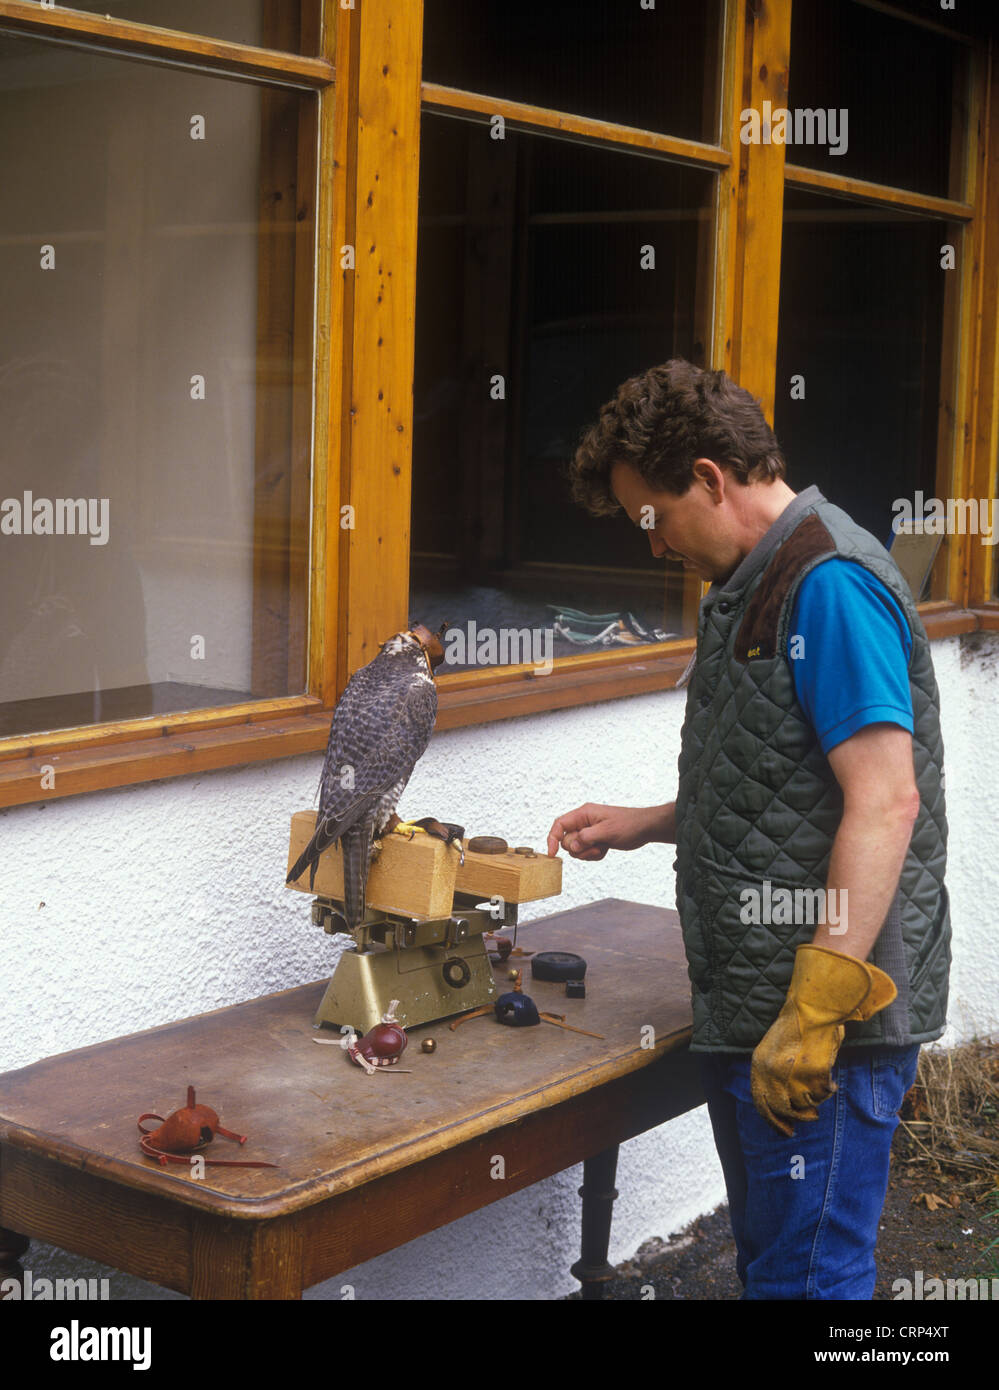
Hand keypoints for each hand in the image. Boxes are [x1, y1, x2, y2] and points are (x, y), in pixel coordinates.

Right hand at [546, 803, 664, 861]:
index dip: (552, 839)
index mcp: (584, 814)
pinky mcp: (595, 840)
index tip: (552, 854)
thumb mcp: (607, 831)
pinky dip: (595, 855)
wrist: (645, 828)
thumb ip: (586, 838)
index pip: (560, 825)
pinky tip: (606, 848)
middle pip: (567, 840)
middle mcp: (584, 822)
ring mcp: (589, 832)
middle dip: (579, 849)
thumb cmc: (628, 825)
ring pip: (576, 849)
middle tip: (595, 846)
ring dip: (588, 853)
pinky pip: (586, 852)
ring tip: (603, 847)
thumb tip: (571, 846)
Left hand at [750, 945, 896, 1135]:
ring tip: (821, 1085)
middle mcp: (772, 1072)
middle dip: (798, 1117)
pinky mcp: (813, 1073)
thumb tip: (786, 1106)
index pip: (761, 1103)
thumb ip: (775, 1075)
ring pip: (805, 1103)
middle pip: (782, 1109)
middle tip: (811, 1116)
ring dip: (815, 1099)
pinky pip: (822, 1093)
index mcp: (758, 1064)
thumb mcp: (774, 1050)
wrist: (812, 1006)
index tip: (786, 1131)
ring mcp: (792, 1074)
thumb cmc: (797, 1026)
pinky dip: (828, 1090)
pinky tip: (830, 1080)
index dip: (773, 1121)